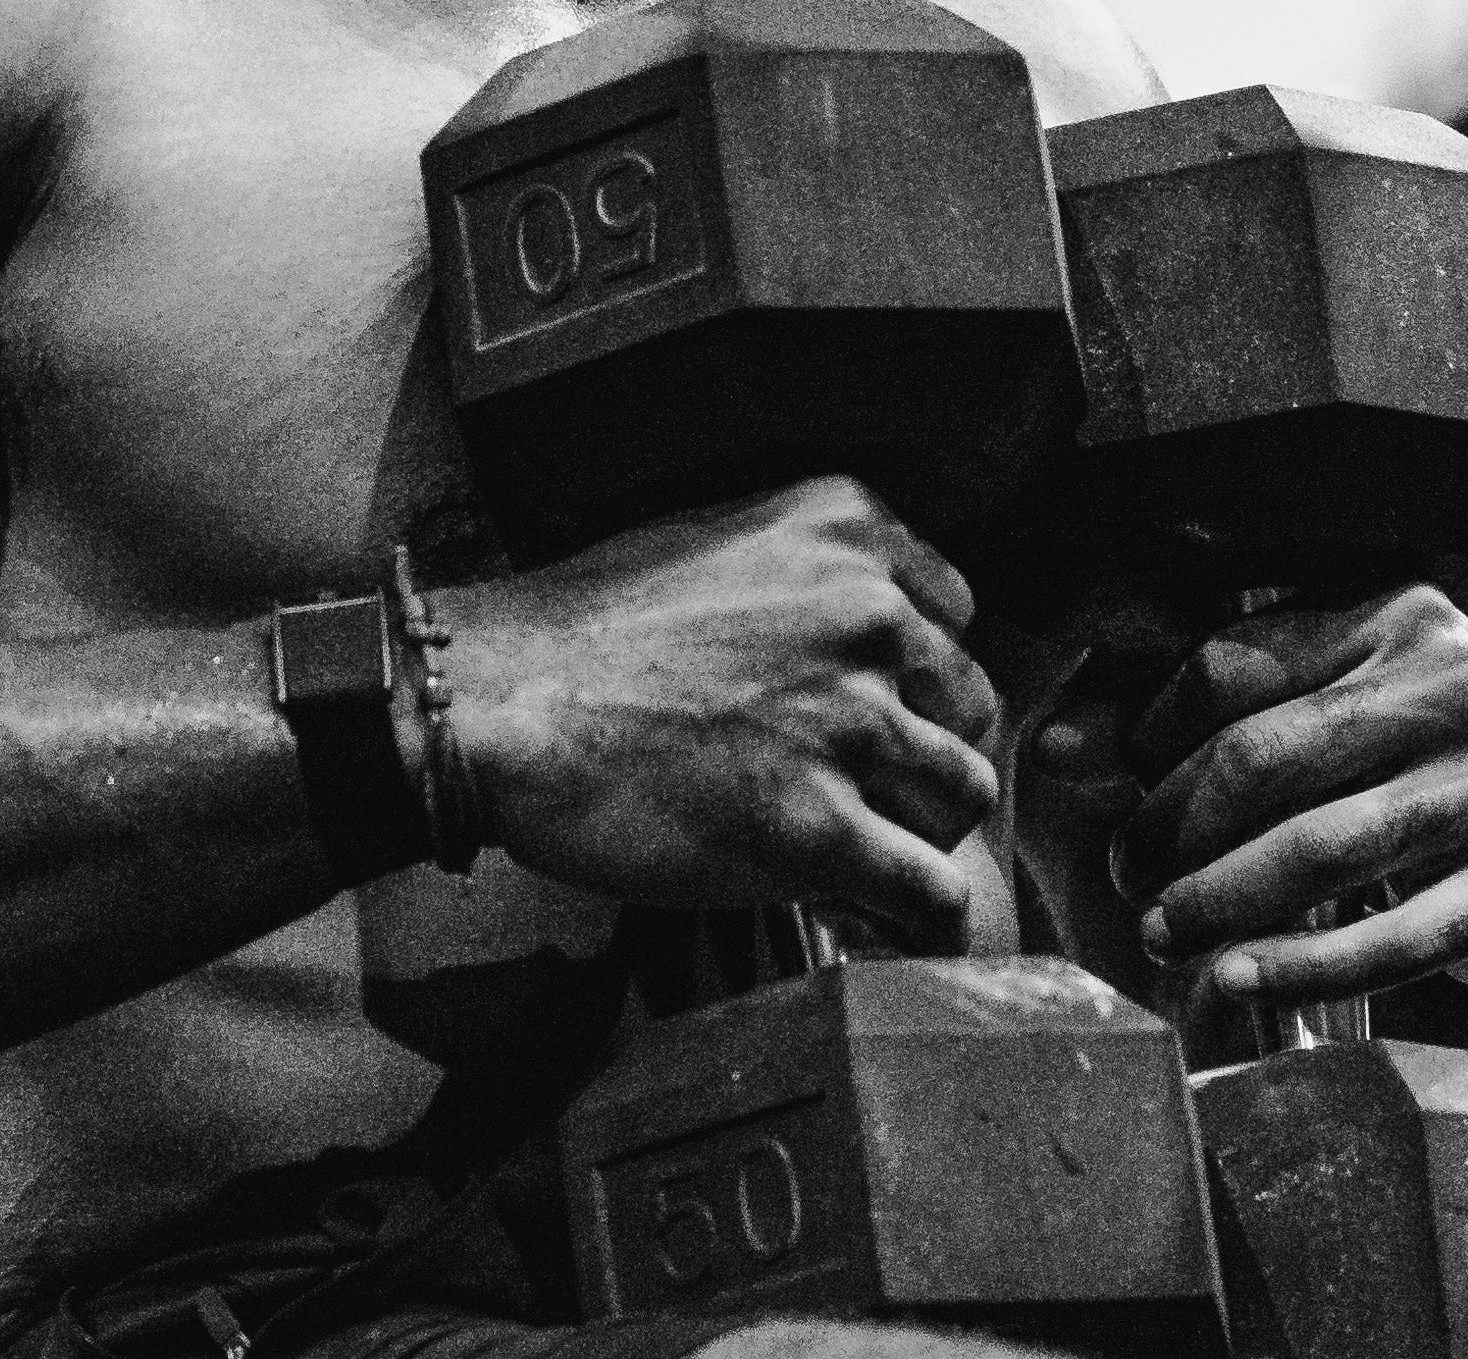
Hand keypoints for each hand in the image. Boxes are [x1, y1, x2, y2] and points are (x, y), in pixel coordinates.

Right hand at [443, 477, 1003, 951]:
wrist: (495, 701)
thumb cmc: (580, 628)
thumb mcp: (714, 537)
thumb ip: (807, 568)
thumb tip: (857, 632)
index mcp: (848, 533)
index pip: (956, 616)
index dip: (919, 676)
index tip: (886, 710)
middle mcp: (868, 617)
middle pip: (971, 704)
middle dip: (928, 751)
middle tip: (872, 790)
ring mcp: (848, 725)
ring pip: (966, 793)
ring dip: (925, 831)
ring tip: (875, 854)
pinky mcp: (818, 829)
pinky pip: (932, 889)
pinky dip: (931, 921)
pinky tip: (913, 935)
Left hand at [1039, 583, 1467, 1006]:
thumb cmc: (1399, 760)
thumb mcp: (1316, 709)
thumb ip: (1190, 719)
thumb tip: (1054, 749)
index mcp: (1394, 615)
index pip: (1233, 668)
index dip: (1149, 733)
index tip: (1113, 788)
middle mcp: (1456, 686)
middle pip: (1267, 759)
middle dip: (1172, 828)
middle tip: (1128, 878)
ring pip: (1323, 851)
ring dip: (1220, 903)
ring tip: (1161, 934)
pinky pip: (1396, 937)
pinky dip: (1304, 966)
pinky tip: (1238, 978)